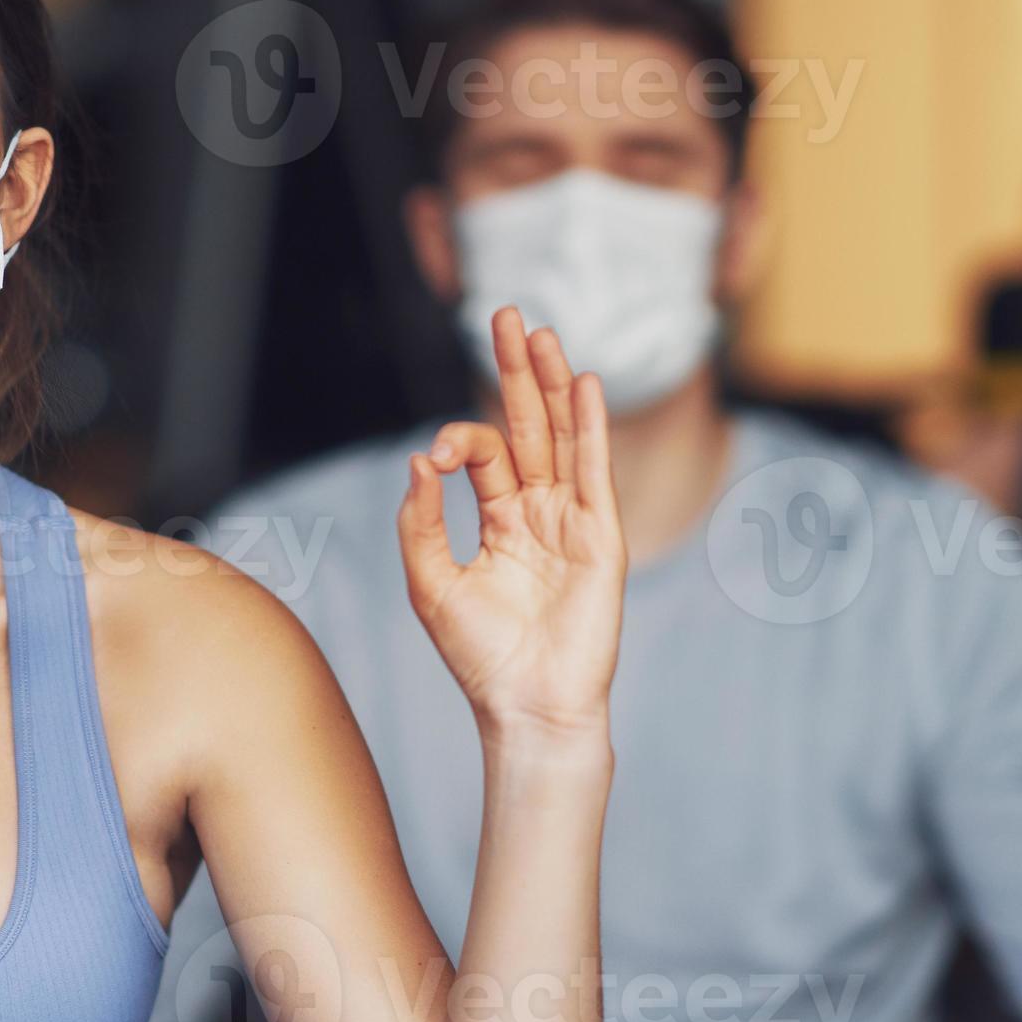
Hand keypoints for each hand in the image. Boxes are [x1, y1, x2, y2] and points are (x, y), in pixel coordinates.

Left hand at [396, 309, 625, 744]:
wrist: (529, 706)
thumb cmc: (480, 658)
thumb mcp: (430, 584)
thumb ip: (421, 522)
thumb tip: (419, 460)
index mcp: (499, 522)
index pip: (483, 454)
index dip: (458, 442)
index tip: (435, 462)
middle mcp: (540, 513)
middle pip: (529, 426)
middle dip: (516, 371)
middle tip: (504, 314)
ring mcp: (574, 522)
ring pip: (564, 437)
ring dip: (554, 383)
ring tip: (540, 332)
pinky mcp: (602, 537)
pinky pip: (595, 470)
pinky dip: (591, 426)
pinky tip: (584, 384)